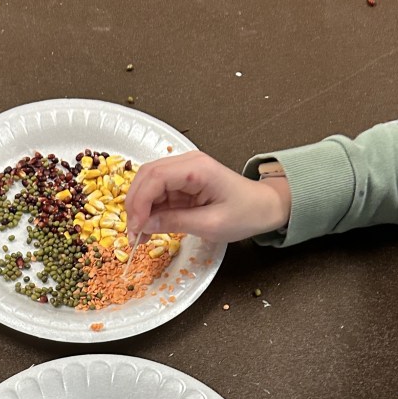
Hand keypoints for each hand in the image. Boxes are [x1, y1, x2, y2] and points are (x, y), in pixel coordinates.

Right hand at [125, 151, 291, 241]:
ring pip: (147, 184)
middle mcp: (187, 163)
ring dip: (139, 209)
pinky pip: (157, 193)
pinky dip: (148, 210)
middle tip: (133, 234)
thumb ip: (175, 222)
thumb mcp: (210, 225)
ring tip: (140, 235)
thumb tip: (145, 225)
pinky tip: (148, 228)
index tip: (136, 228)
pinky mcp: (182, 182)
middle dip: (134, 205)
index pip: (155, 177)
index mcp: (197, 169)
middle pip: (146, 176)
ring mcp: (183, 171)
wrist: (263, 207)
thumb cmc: (245, 214)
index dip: (139, 202)